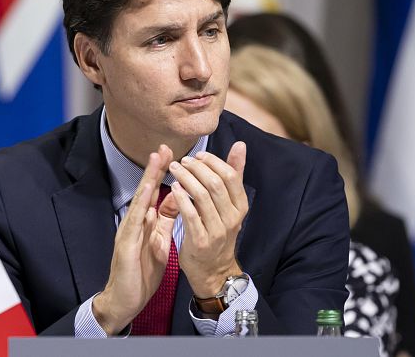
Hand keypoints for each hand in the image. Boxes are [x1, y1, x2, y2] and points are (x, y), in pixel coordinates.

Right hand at [92, 145, 176, 334]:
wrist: (124, 300)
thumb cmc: (140, 274)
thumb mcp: (158, 244)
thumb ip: (163, 223)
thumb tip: (174, 202)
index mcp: (143, 223)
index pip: (154, 194)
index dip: (162, 174)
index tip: (171, 154)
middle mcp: (134, 223)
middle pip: (146, 191)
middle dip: (155, 169)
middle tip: (163, 147)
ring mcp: (128, 232)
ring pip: (139, 201)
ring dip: (148, 180)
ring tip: (156, 160)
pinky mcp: (125, 245)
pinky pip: (135, 222)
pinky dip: (141, 205)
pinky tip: (147, 192)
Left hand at [166, 141, 247, 297]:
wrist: (213, 270)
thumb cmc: (218, 231)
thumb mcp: (231, 205)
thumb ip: (235, 174)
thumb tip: (240, 145)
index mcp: (241, 206)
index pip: (230, 176)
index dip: (213, 162)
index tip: (198, 155)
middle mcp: (232, 218)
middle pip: (215, 183)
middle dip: (196, 168)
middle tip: (182, 161)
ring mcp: (217, 231)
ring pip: (201, 196)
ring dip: (185, 178)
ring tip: (175, 170)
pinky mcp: (201, 241)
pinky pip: (190, 214)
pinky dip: (180, 198)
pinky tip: (173, 188)